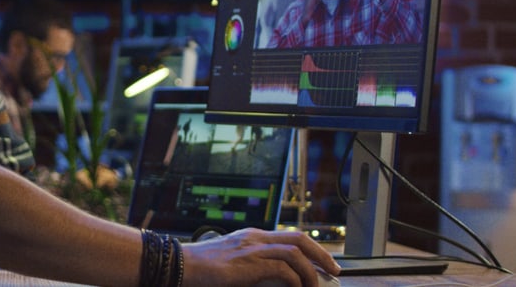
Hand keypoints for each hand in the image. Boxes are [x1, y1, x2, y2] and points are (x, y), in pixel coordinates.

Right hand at [182, 228, 339, 286]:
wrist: (181, 265)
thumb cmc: (202, 268)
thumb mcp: (231, 263)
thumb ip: (252, 266)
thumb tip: (276, 279)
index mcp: (251, 236)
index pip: (289, 236)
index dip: (311, 248)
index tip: (323, 263)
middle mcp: (255, 237)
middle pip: (298, 238)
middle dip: (321, 255)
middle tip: (334, 271)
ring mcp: (252, 248)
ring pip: (295, 253)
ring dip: (311, 271)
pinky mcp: (248, 263)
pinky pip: (282, 269)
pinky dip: (295, 280)